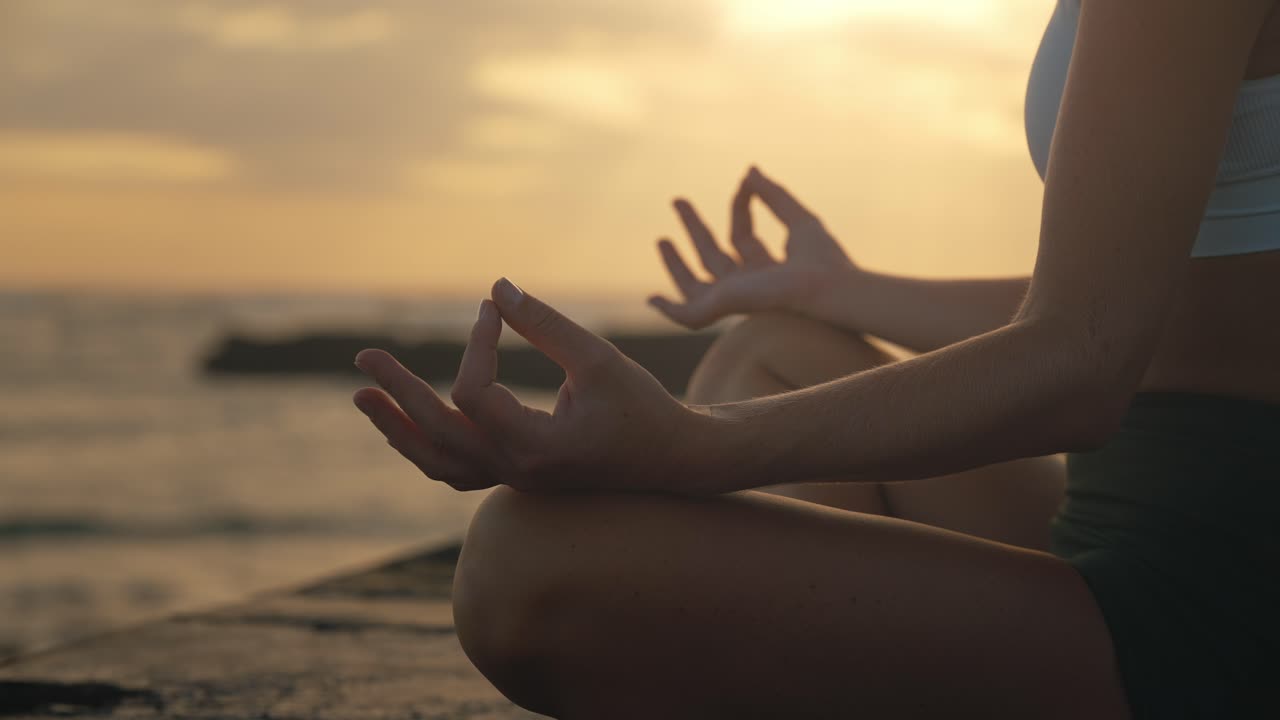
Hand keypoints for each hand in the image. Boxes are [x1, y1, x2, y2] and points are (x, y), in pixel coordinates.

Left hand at [352, 279, 708, 492]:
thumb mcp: (597, 359)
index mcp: (536, 447)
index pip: (474, 394)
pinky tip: (409, 421)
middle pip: (438, 436)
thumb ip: (544, 323)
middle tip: (363, 358)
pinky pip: (459, 469)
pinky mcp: (521, 475)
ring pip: (440, 464)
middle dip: (397, 394)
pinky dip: (428, 446)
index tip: (489, 309)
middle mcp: (518, 470)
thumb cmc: (643, 407)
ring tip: (365, 398)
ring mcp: (516, 479)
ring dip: (399, 430)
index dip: (475, 344)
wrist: (676, 459)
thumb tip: (496, 287)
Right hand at [649, 166, 856, 328]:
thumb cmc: (824, 261)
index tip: (745, 181)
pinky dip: (669, 311)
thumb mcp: (797, 218)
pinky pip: (690, 317)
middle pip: (713, 257)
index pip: (743, 234)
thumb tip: (749, 170)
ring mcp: (735, 299)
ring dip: (676, 264)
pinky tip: (651, 300)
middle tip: (677, 200)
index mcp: (769, 268)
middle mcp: (750, 285)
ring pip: (696, 285)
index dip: (739, 205)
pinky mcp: (723, 307)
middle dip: (694, 229)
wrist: (826, 288)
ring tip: (662, 239)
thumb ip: (772, 195)